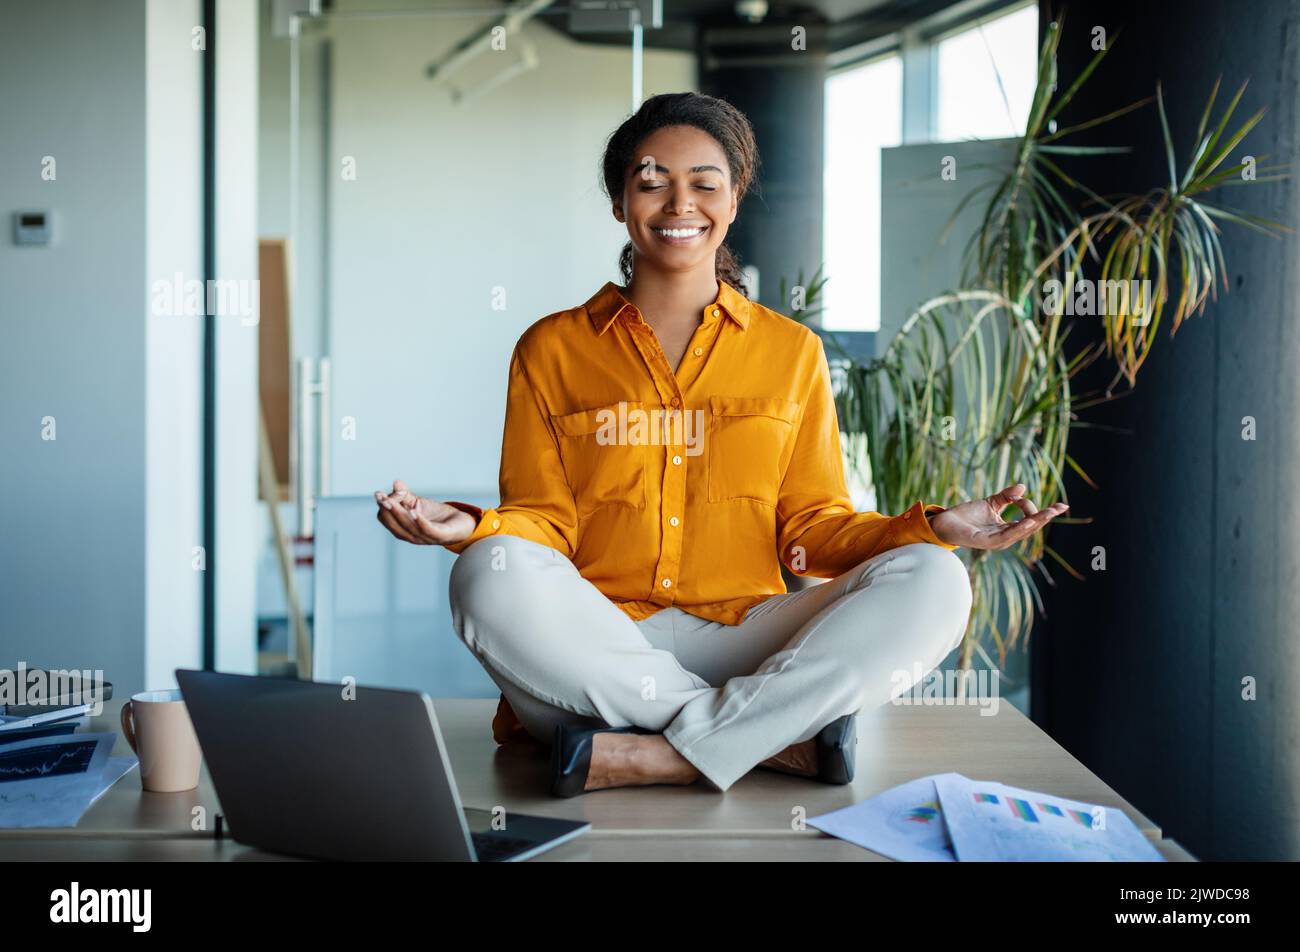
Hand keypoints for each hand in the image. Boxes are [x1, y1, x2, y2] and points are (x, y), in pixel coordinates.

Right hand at [374, 479, 476, 545]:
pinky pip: (427, 529)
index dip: (383, 505)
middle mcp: (411, 535)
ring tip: (391, 501)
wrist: (462, 524)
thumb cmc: (438, 515)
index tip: (381, 493)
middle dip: (387, 510)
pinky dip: (419, 521)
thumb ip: (405, 495)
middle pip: (393, 523)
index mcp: (403, 528)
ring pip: (407, 526)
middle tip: (382, 497)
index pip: (385, 517)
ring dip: (398, 513)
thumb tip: (395, 482)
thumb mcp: (419, 503)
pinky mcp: (440, 536)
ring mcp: (425, 537)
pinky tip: (413, 510)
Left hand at [927, 483, 1067, 550]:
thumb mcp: (990, 503)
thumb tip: (1023, 487)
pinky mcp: (985, 541)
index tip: (1041, 499)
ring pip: (1020, 532)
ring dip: (1034, 522)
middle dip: (1045, 517)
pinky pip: (1005, 536)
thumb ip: (1006, 497)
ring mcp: (995, 540)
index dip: (1040, 511)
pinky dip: (1017, 529)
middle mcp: (1004, 537)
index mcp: (1006, 529)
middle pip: (1029, 527)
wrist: (944, 522)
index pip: (1029, 521)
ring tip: (1047, 514)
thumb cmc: (966, 516)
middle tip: (1060, 507)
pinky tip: (1027, 520)